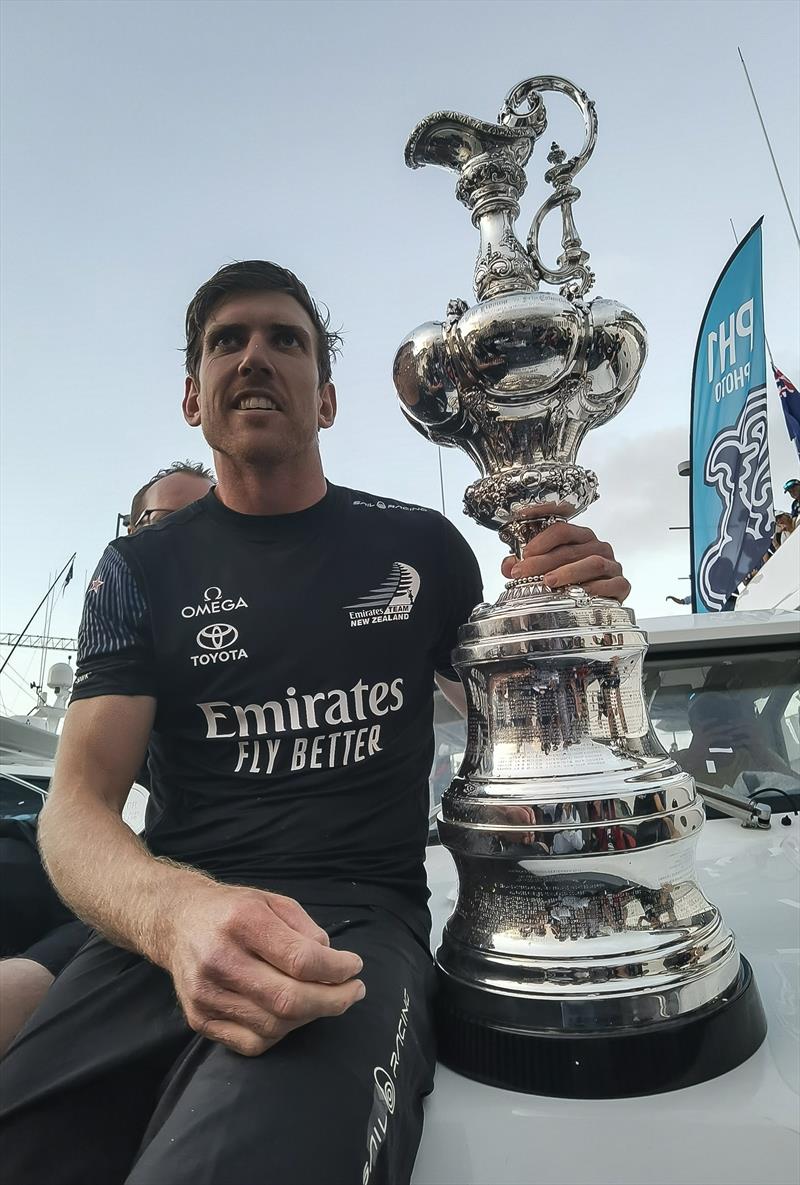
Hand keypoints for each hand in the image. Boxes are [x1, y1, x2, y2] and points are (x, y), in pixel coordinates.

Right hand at [165, 882, 364, 1056]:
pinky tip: (293, 1014)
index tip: (355, 967)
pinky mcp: (198, 1018)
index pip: (300, 959)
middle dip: (333, 1000)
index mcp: (242, 921)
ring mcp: (205, 994)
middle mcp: (219, 959)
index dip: (336, 969)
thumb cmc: (233, 910)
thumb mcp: (273, 901)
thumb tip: (332, 963)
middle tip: (354, 992)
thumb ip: (306, 929)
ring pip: (274, 1025)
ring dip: (310, 1016)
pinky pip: (253, 1042)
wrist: (177, 921)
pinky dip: (282, 1032)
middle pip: (288, 999)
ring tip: (326, 1000)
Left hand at [500, 523, 629, 601]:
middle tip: (524, 572)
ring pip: (593, 563)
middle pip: (571, 549)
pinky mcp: (622, 585)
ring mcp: (613, 566)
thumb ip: (525, 566)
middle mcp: (599, 548)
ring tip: (549, 581)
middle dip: (544, 561)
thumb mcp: (547, 571)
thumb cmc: (572, 582)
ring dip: (569, 572)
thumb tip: (507, 565)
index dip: (542, 540)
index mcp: (581, 538)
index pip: (563, 530)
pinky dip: (596, 589)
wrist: (598, 604)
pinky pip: (612, 584)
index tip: (525, 554)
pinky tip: (580, 593)